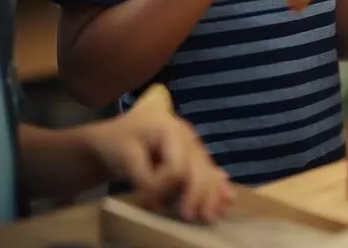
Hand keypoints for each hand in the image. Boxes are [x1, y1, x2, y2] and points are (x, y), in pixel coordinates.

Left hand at [87, 96, 233, 222]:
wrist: (119, 132)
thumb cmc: (119, 141)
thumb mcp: (125, 156)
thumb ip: (143, 176)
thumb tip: (160, 201)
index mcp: (169, 129)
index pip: (175, 165)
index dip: (164, 187)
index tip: (150, 203)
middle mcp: (187, 136)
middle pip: (198, 167)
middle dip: (198, 194)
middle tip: (191, 217)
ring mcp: (193, 144)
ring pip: (207, 170)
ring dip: (212, 194)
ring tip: (214, 215)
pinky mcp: (194, 154)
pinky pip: (209, 170)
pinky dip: (218, 186)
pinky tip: (228, 198)